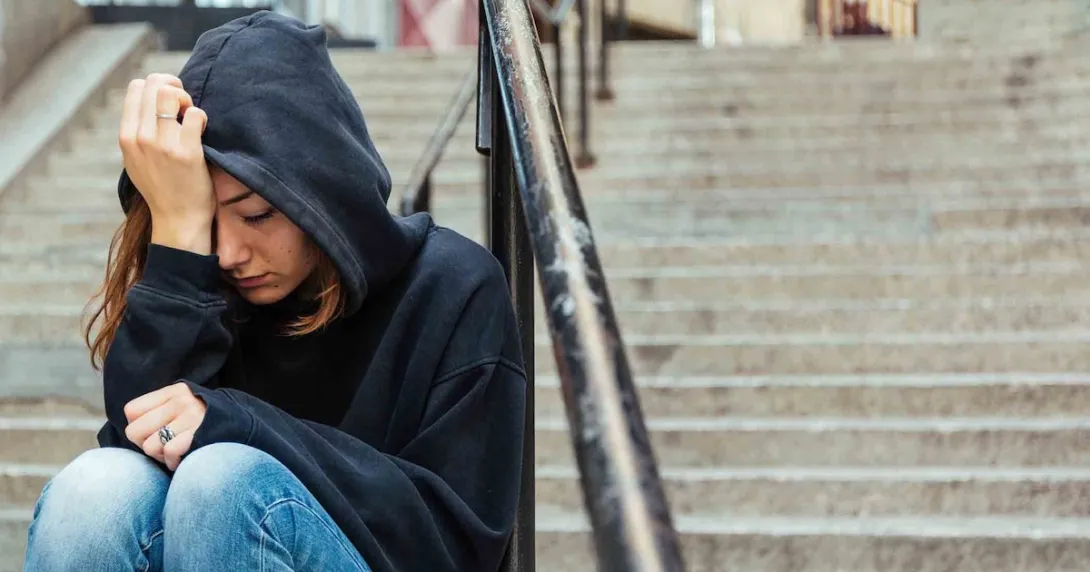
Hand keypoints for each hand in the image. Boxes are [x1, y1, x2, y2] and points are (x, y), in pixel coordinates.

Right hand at [118, 73, 213, 253]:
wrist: (177, 219)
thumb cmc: (162, 187)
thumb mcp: (135, 159)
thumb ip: (137, 131)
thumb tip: (148, 98)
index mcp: (126, 136)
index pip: (136, 87)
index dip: (157, 86)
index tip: (170, 102)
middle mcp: (140, 137)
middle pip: (154, 84)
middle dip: (174, 88)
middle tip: (184, 107)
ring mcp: (162, 144)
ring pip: (171, 94)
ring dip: (187, 100)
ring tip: (191, 118)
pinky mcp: (186, 152)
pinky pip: (195, 114)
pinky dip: (202, 117)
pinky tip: (202, 131)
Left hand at [124, 382, 207, 470]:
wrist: (242, 430)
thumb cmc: (204, 424)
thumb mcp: (184, 407)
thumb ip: (159, 411)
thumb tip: (131, 428)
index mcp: (174, 392)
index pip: (132, 411)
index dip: (138, 427)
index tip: (154, 433)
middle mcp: (181, 401)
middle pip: (135, 431)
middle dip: (145, 445)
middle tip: (163, 447)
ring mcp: (192, 416)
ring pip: (150, 446)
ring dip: (160, 456)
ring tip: (174, 452)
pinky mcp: (199, 433)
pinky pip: (169, 452)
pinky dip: (172, 462)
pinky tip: (181, 460)